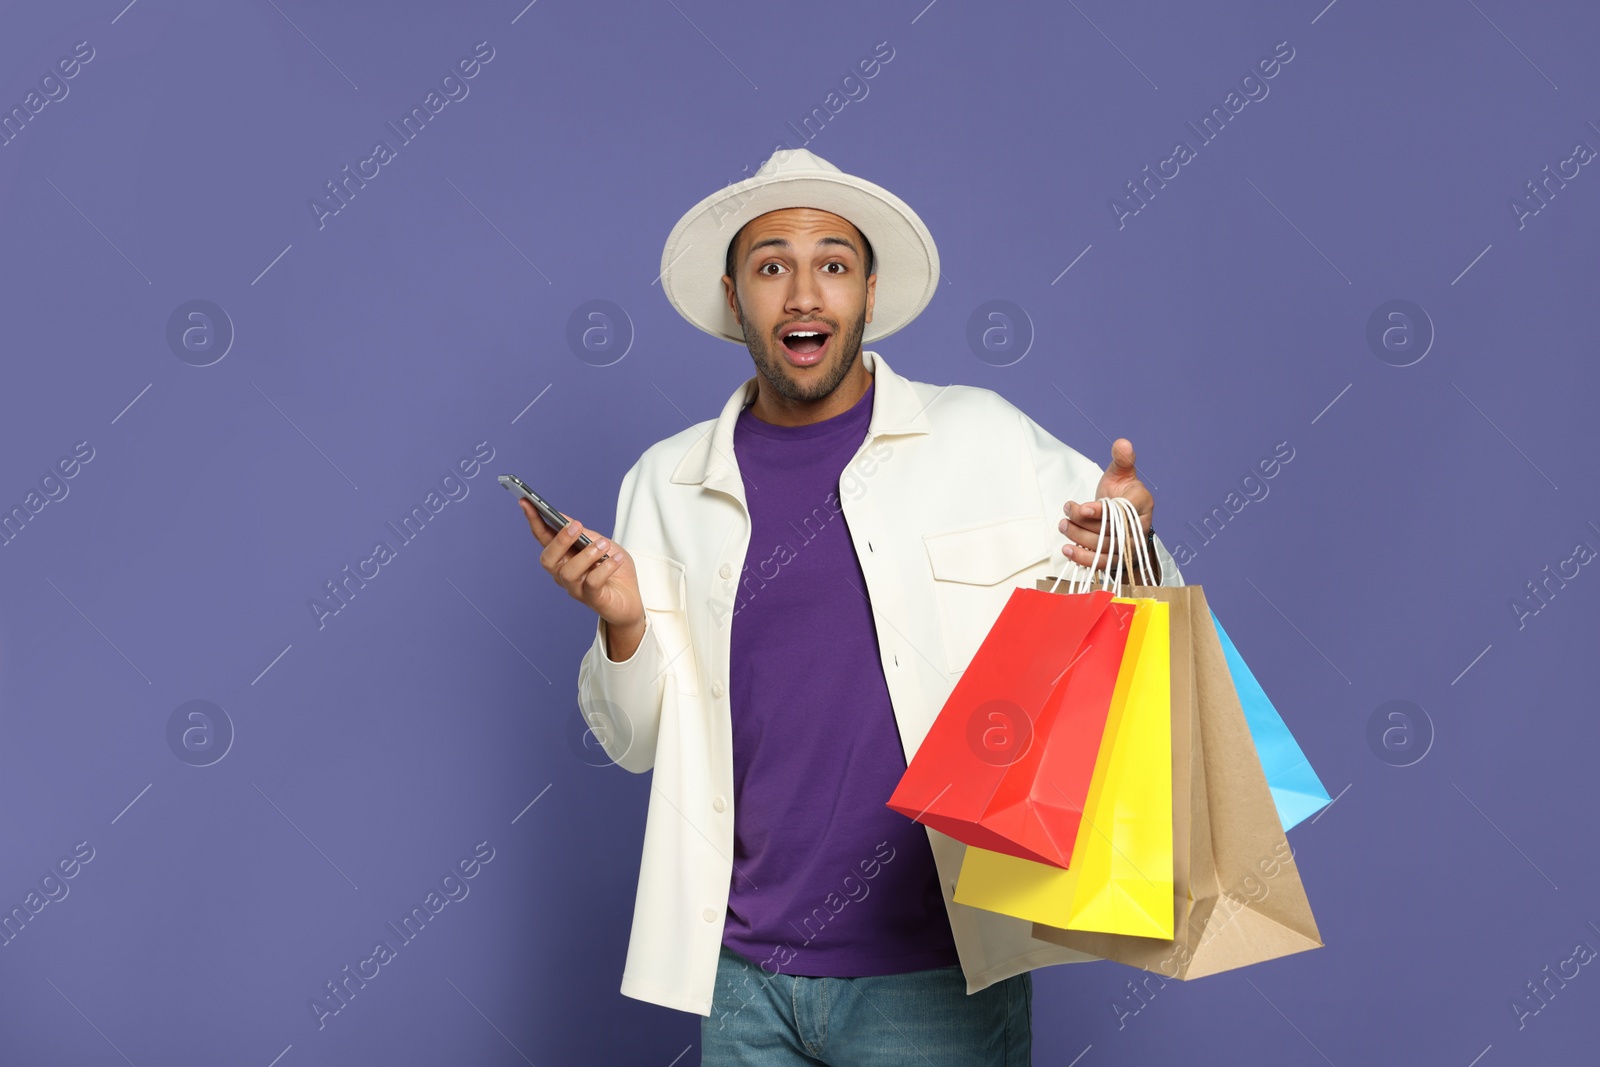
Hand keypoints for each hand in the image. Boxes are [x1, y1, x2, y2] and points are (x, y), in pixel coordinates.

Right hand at [522, 500, 643, 632]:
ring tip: (603, 545)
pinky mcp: (592, 599)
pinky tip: (616, 559)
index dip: (533, 521)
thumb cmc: (615, 570)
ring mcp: (576, 588)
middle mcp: (563, 574)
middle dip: (560, 540)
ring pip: (568, 572)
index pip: (543, 538)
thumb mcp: (601, 544)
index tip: (526, 501)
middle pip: (548, 559)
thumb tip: (562, 517)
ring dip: (587, 555)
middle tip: (576, 526)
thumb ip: (583, 534)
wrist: (631, 599)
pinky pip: (592, 583)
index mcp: (563, 557)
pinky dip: (605, 568)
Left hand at [1059, 438, 1155, 575]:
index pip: (1122, 510)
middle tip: (1065, 515)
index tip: (1081, 507)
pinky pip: (1102, 563)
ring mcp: (1130, 546)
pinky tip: (1068, 550)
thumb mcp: (1121, 474)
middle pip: (1111, 530)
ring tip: (1063, 526)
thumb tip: (1123, 443)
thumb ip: (1121, 459)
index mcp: (1142, 503)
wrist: (1123, 517)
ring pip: (1104, 547)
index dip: (1101, 511)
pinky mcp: (1118, 560)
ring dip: (1080, 538)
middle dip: (1084, 523)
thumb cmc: (1121, 494)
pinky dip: (1084, 559)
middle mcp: (1139, 527)